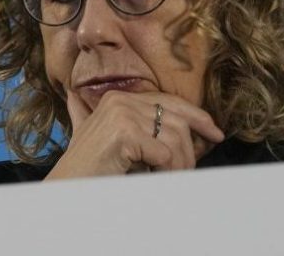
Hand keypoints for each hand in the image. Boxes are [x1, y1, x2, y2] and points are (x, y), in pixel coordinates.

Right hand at [44, 89, 224, 179]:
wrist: (68, 186)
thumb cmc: (88, 167)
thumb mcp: (96, 134)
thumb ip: (91, 114)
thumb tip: (78, 97)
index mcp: (117, 98)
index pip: (168, 101)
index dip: (196, 116)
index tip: (215, 133)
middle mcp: (120, 100)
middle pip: (176, 120)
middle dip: (191, 148)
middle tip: (192, 170)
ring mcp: (122, 115)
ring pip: (175, 138)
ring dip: (180, 164)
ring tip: (173, 178)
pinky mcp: (125, 133)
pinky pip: (165, 154)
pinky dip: (167, 171)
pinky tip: (156, 178)